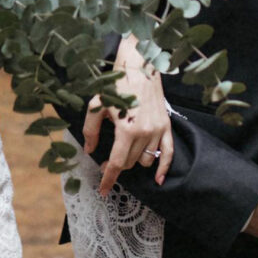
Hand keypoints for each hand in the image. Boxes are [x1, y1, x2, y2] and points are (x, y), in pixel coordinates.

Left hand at [82, 33, 174, 192]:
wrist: (141, 67)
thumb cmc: (117, 84)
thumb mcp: (97, 105)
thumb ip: (91, 130)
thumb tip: (89, 150)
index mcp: (126, 129)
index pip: (116, 163)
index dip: (108, 178)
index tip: (103, 189)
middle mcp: (144, 133)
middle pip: (130, 163)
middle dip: (117, 166)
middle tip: (106, 162)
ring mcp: (158, 131)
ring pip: (145, 160)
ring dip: (134, 161)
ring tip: (125, 152)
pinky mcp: (166, 126)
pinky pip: (168, 153)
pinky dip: (164, 168)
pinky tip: (159, 180)